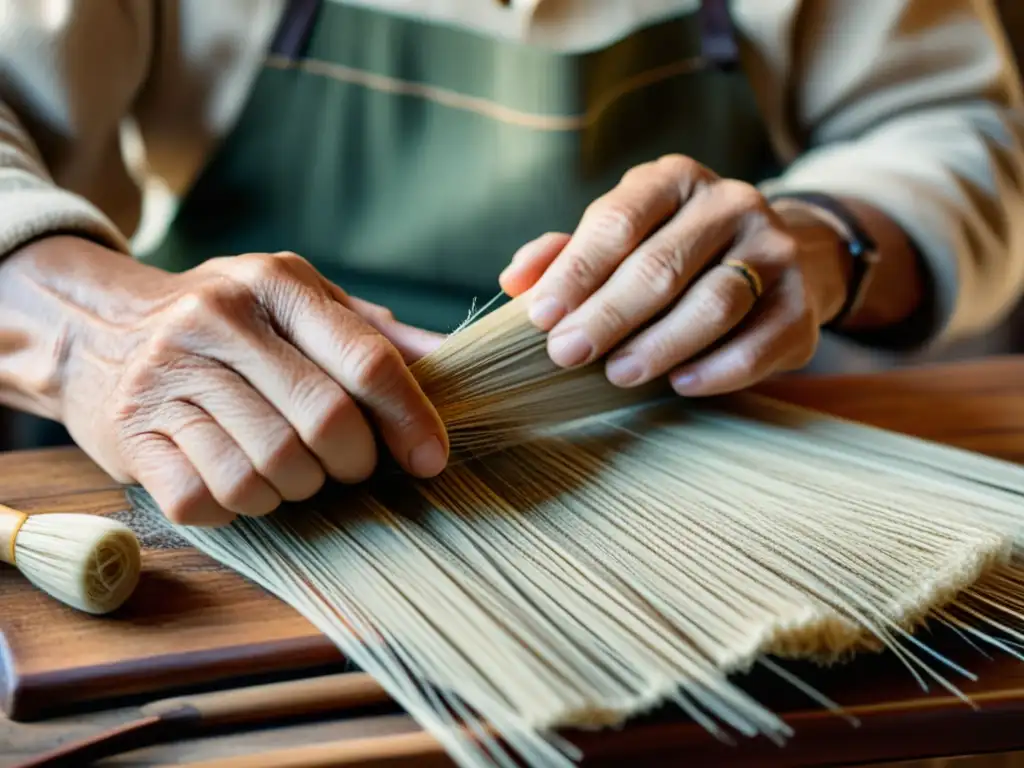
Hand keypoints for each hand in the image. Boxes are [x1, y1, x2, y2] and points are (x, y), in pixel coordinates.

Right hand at [28, 238, 446, 525]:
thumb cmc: (228, 324)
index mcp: (275, 283)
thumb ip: (372, 334)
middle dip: (354, 461)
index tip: (430, 459)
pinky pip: (210, 499)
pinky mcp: (132, 434)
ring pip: (269, 470)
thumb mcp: (299, 303)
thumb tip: (454, 361)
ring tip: (291, 469)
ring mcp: (167, 377)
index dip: (410, 419)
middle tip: (349, 465)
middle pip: (325, 421)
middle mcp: (217, 320)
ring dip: (296, 487)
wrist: (98, 329)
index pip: (366, 361)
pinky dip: (240, 506)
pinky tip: (240, 480)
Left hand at [499, 155, 850, 395]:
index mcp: (674, 180)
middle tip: (566, 354)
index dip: (575, 273)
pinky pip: (760, 342)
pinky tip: (680, 384)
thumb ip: (566, 256)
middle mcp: (731, 203)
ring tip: (618, 374)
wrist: (767, 258)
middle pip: (661, 266)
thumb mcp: (618, 238)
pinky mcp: (802, 303)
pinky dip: (718, 368)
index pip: (617, 222)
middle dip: (607, 315)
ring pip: (714, 303)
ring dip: (659, 344)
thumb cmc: (671, 250)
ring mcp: (774, 250)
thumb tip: (515, 282)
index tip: (540, 317)